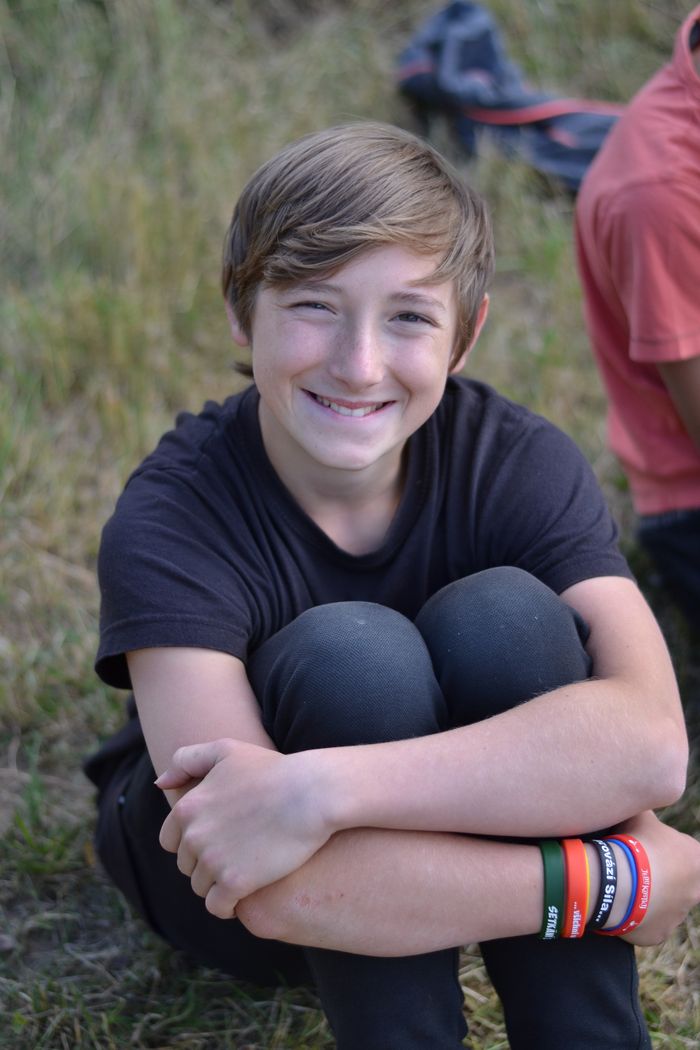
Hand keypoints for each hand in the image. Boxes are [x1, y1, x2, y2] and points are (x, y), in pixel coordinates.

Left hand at [156, 738, 332, 918]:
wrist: (311, 793)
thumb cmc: (273, 770)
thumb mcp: (226, 750)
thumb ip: (187, 760)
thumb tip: (160, 784)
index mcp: (187, 807)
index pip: (171, 840)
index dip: (193, 842)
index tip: (218, 839)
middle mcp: (193, 836)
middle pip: (187, 865)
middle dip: (206, 863)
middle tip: (237, 854)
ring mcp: (213, 861)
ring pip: (201, 887)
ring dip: (218, 884)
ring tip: (244, 872)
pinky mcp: (234, 883)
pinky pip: (219, 907)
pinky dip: (228, 906)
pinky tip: (244, 896)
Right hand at [615, 811, 699, 945]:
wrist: (617, 879)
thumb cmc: (633, 842)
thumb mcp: (642, 815)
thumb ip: (650, 814)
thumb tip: (643, 798)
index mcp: (696, 860)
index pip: (688, 855)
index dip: (666, 850)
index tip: (648, 849)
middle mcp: (695, 891)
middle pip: (679, 882)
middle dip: (660, 877)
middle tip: (636, 868)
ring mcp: (677, 916)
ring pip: (663, 905)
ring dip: (648, 897)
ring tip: (623, 886)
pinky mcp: (659, 934)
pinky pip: (647, 924)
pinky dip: (635, 916)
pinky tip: (619, 903)